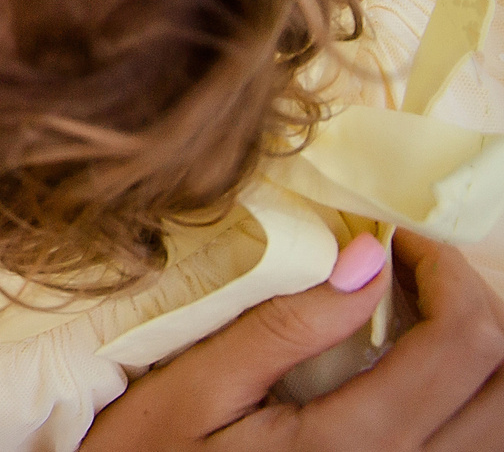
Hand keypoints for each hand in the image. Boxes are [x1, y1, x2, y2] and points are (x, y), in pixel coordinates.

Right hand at [79, 232, 503, 450]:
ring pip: (501, 422)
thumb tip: (368, 258)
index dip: (446, 269)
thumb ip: (282, 329)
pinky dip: (465, 396)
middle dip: (474, 304)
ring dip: (477, 353)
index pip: (463, 344)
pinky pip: (473, 444)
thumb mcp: (192, 393)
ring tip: (416, 312)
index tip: (393, 234)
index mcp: (355, 446)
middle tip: (409, 267)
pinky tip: (411, 366)